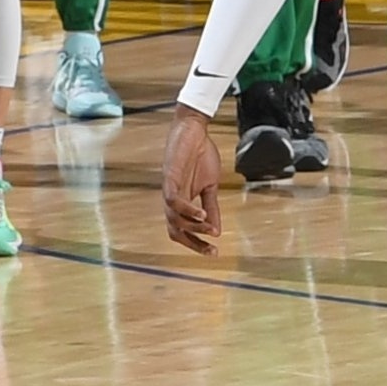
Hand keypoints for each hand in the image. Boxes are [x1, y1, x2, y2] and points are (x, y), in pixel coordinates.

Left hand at [161, 107, 224, 252]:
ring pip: (174, 219)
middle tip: (212, 249)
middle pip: (175, 231)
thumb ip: (212, 207)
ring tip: (210, 228)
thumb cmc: (200, 157)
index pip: (183, 231)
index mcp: (181, 204)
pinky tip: (202, 213)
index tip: (214, 253)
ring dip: (193, 227)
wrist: (193, 132)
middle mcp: (171, 201)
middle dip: (192, 243)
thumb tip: (217, 229)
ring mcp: (169, 190)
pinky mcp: (170, 178)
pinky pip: (174, 200)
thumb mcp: (210, 186)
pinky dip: (187, 210)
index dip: (197, 244)